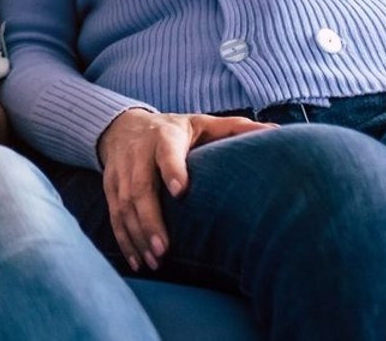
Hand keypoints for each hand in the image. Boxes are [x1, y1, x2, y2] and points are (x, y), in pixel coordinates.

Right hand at [95, 108, 274, 271]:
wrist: (122, 125)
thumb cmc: (174, 129)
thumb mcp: (202, 124)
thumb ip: (235, 128)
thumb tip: (276, 133)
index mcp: (165, 136)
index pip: (167, 152)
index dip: (173, 170)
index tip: (181, 192)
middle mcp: (138, 152)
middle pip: (140, 187)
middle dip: (150, 220)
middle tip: (164, 249)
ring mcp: (121, 170)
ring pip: (124, 205)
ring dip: (137, 235)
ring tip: (154, 261)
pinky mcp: (109, 185)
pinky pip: (114, 214)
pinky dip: (123, 239)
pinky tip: (136, 260)